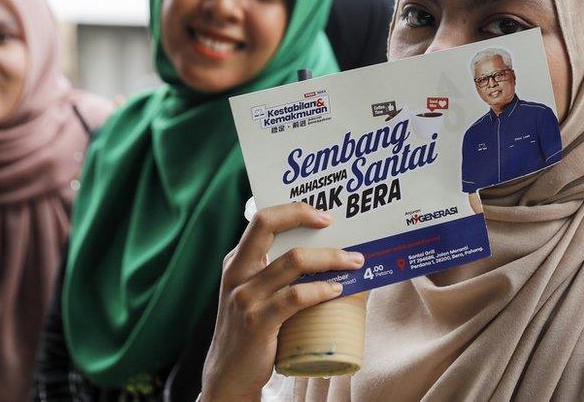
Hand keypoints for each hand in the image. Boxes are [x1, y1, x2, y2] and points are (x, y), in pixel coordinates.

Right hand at [201, 202, 364, 399]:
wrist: (229, 373)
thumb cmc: (252, 329)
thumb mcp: (254, 293)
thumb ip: (274, 273)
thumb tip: (326, 255)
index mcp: (237, 260)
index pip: (262, 219)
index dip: (293, 210)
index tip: (323, 215)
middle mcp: (237, 272)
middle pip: (267, 225)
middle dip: (302, 215)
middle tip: (333, 222)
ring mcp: (245, 296)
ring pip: (292, 261)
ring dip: (330, 257)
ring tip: (354, 261)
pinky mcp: (257, 322)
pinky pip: (295, 297)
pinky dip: (320, 289)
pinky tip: (336, 290)